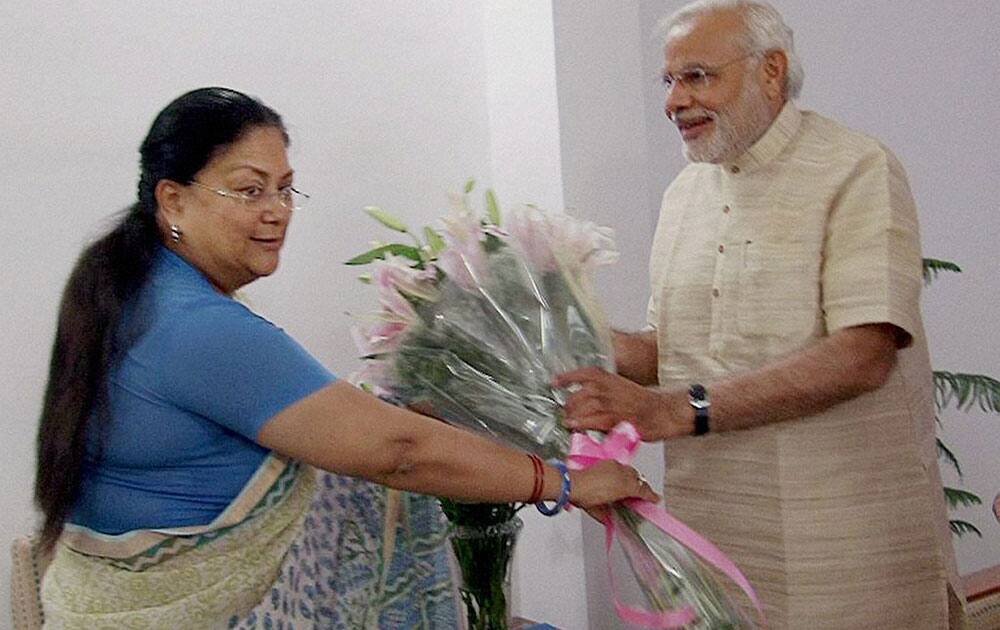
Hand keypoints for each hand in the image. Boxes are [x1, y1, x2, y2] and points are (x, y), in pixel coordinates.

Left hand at [554, 367, 690, 440]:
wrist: (661, 411)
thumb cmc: (642, 401)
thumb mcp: (621, 386)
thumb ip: (603, 390)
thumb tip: (587, 398)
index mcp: (606, 378)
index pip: (581, 374)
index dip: (565, 378)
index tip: (554, 382)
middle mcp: (604, 388)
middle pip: (575, 396)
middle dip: (568, 405)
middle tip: (565, 412)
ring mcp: (607, 404)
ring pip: (580, 410)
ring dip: (571, 416)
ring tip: (568, 421)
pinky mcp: (612, 420)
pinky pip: (589, 422)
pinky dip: (579, 424)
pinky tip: (574, 426)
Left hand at [568, 460, 659, 518]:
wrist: (571, 485)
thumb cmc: (585, 497)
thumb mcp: (599, 511)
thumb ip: (610, 515)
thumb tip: (613, 519)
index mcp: (622, 486)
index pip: (642, 490)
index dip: (651, 495)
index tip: (656, 499)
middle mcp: (620, 474)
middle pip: (638, 479)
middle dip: (643, 486)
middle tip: (645, 494)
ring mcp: (614, 467)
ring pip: (631, 471)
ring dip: (634, 479)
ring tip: (634, 487)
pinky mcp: (607, 463)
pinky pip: (621, 467)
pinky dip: (624, 473)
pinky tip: (621, 478)